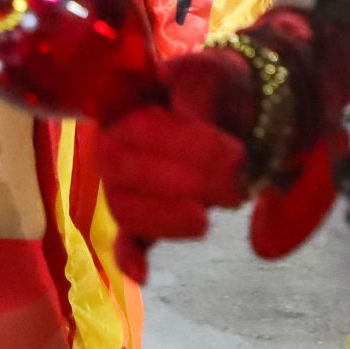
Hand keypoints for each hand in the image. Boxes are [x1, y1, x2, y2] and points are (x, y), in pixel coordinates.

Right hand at [96, 44, 259, 281]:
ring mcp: (124, 184)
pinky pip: (126, 239)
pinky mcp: (143, 215)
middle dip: (187, 184)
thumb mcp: (211, 73)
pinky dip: (130, 257)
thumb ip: (194, 93)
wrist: (235, 107)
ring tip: (210, 218)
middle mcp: (112, 145)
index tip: (235, 154)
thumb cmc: (217, 87)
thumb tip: (188, 119)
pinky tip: (144, 276)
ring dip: (168, 218)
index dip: (185, 148)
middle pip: (128, 174)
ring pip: (126, 208)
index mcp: (124, 105)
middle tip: (237, 185)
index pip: (139, 133)